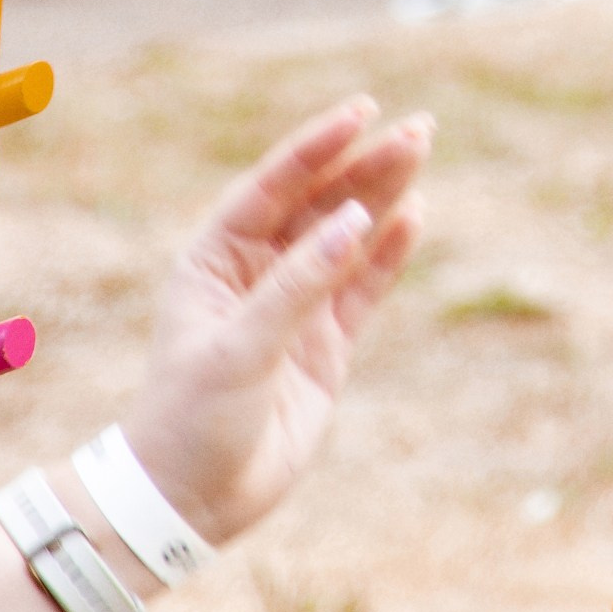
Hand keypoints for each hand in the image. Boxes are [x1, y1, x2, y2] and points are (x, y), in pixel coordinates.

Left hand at [116, 99, 428, 546]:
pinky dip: (389, 253)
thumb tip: (355, 220)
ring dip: (383, 196)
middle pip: (319, 204)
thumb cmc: (190, 418)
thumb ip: (298, 285)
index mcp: (216, 260)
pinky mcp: (326, 346)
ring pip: (347, 238)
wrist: (190, 500)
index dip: (317, 148)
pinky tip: (414, 216)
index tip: (362, 110)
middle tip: (417, 129)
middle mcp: (256, 274)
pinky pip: (363, 287)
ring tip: (422, 150)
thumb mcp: (238, 348)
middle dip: (365, 164)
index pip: (273, 187)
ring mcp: (295, 308)